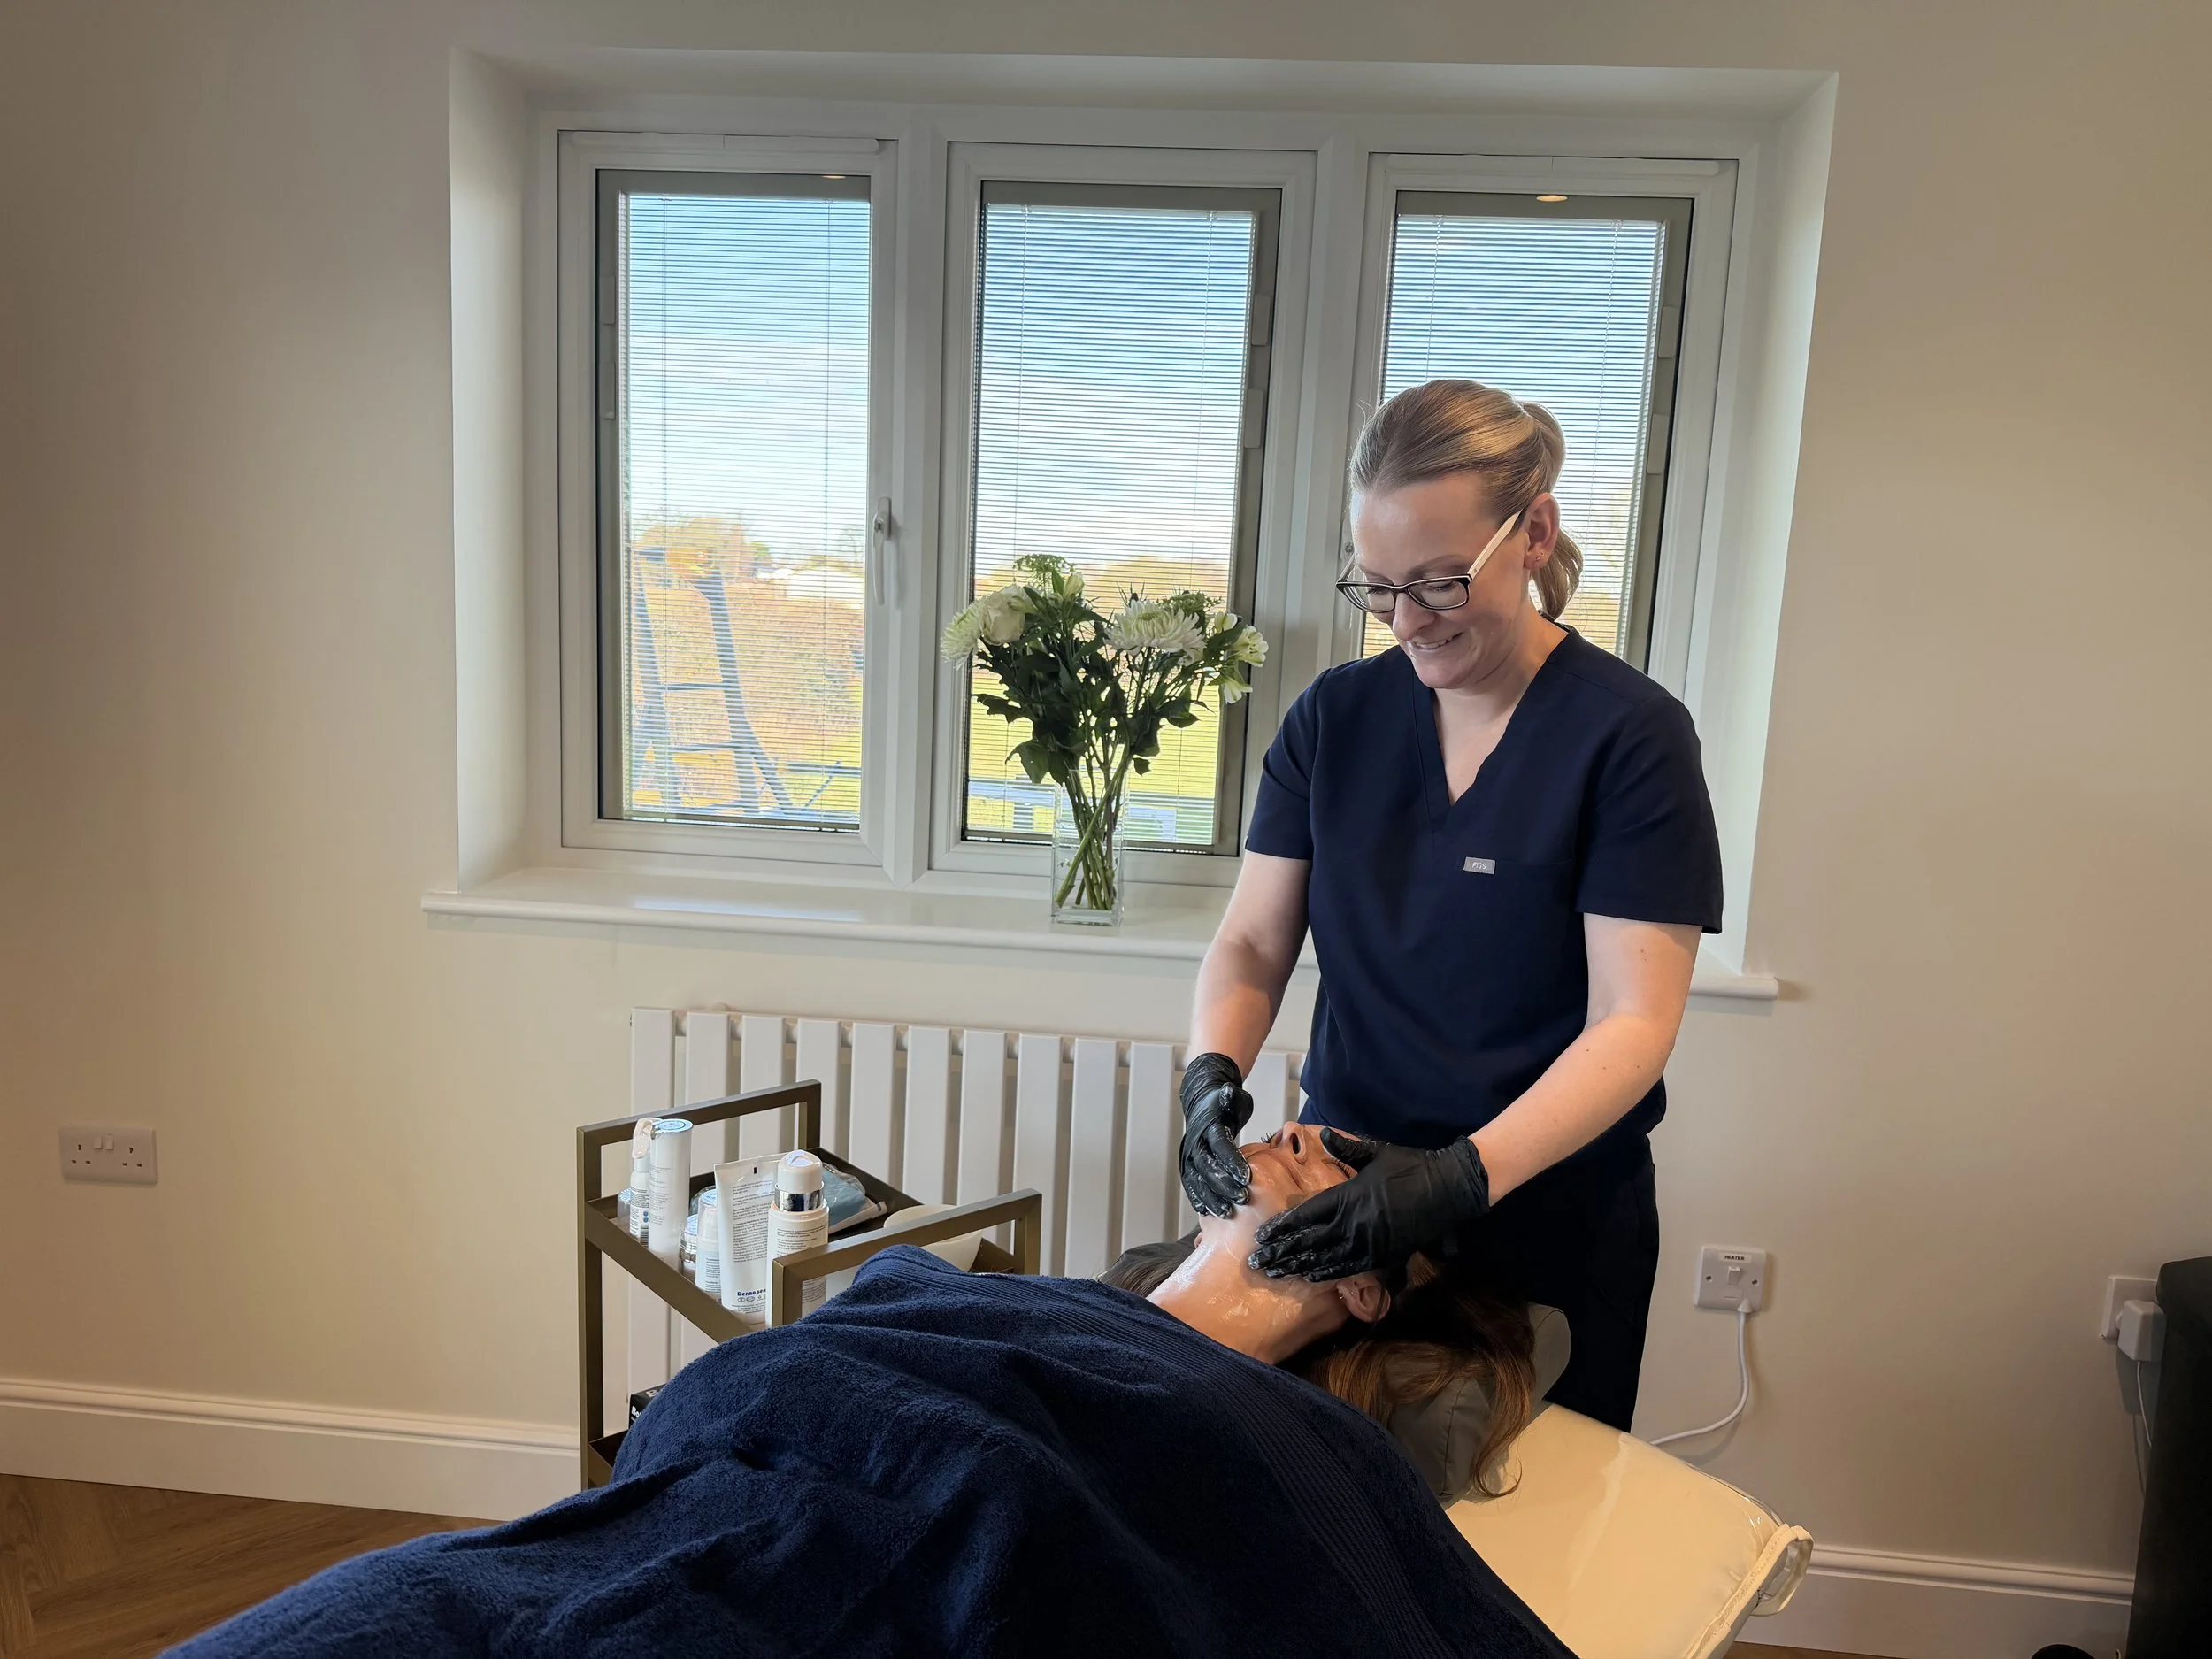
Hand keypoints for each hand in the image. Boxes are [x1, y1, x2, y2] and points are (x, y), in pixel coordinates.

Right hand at [1178, 1052, 1253, 1218]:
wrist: (1201, 1100)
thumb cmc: (1223, 1101)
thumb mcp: (1230, 1096)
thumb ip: (1229, 1098)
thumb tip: (1227, 1092)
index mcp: (1207, 1126)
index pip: (1219, 1146)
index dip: (1232, 1162)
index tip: (1247, 1177)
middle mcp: (1194, 1142)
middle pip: (1207, 1168)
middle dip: (1224, 1186)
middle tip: (1242, 1199)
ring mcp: (1189, 1154)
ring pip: (1197, 1180)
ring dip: (1211, 1197)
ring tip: (1227, 1212)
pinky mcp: (1189, 1164)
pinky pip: (1191, 1184)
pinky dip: (1199, 1198)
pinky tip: (1208, 1211)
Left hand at [1248, 1131, 1490, 1280]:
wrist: (1448, 1188)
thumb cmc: (1410, 1166)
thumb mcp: (1375, 1152)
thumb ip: (1345, 1146)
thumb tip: (1322, 1134)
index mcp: (1349, 1195)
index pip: (1306, 1215)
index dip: (1282, 1227)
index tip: (1262, 1236)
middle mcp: (1354, 1221)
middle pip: (1310, 1241)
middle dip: (1282, 1252)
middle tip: (1258, 1263)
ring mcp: (1369, 1241)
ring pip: (1326, 1258)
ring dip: (1299, 1266)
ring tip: (1276, 1273)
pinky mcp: (1385, 1254)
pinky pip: (1351, 1267)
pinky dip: (1329, 1273)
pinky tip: (1313, 1277)